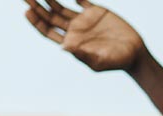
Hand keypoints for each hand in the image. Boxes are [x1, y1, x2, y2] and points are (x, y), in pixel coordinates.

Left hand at [23, 0, 147, 73]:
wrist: (135, 54)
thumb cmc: (117, 62)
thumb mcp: (99, 61)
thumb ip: (83, 54)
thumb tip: (65, 47)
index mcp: (71, 42)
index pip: (48, 31)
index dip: (36, 21)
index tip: (27, 10)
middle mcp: (75, 30)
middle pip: (50, 17)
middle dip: (37, 6)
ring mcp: (84, 20)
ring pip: (60, 7)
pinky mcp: (96, 12)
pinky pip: (81, 0)